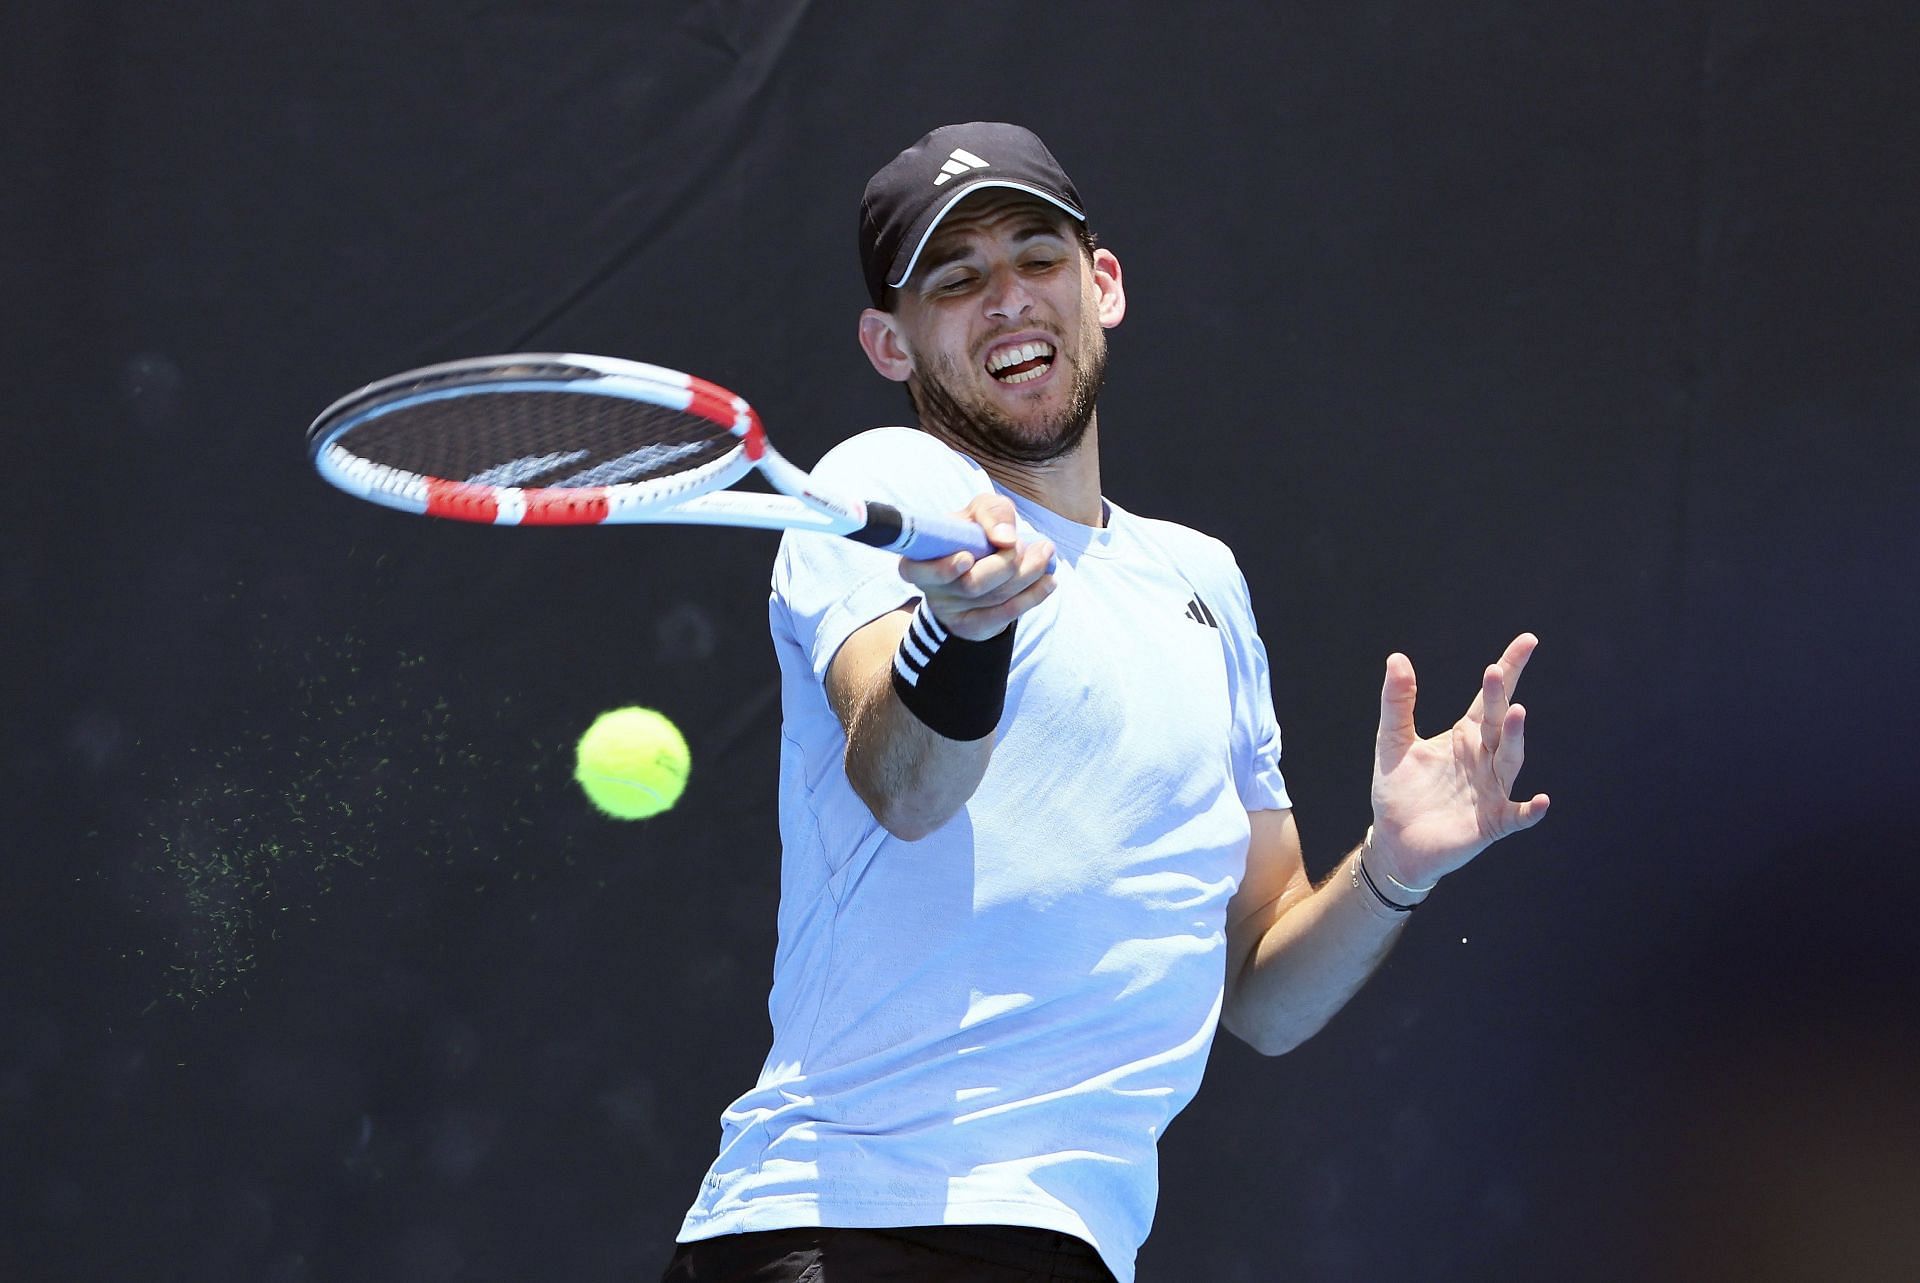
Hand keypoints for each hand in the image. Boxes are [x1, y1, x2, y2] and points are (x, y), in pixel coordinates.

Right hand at [898, 493, 1055, 640]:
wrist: (982, 564)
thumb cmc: (975, 532)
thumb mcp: (981, 511)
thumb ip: (992, 512)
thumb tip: (1005, 538)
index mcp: (918, 556)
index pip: (916, 569)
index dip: (942, 569)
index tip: (966, 558)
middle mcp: (929, 586)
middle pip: (969, 584)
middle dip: (1005, 564)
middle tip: (1026, 545)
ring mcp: (949, 610)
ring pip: (992, 598)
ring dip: (1027, 574)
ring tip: (1046, 553)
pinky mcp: (971, 626)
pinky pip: (1005, 615)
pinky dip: (1033, 596)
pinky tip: (1049, 581)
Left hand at [1368, 633, 1550, 888]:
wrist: (1395, 842)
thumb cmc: (1399, 791)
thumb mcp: (1393, 741)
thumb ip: (1397, 702)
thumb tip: (1397, 657)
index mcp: (1466, 736)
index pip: (1491, 698)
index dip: (1508, 669)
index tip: (1526, 641)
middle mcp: (1485, 758)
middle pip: (1499, 723)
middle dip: (1500, 697)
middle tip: (1496, 671)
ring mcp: (1491, 790)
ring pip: (1510, 760)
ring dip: (1515, 738)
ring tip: (1516, 712)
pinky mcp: (1491, 823)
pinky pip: (1516, 816)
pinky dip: (1530, 810)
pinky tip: (1541, 801)